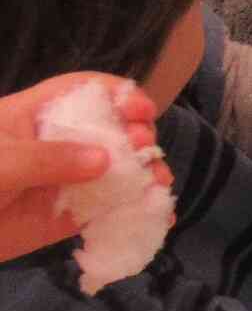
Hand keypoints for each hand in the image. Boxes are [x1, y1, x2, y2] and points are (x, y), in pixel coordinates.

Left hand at [0, 76, 168, 263]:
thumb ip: (48, 158)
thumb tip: (105, 158)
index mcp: (33, 117)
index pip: (82, 91)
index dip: (115, 94)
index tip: (139, 110)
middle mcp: (56, 146)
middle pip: (109, 129)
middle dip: (136, 135)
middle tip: (144, 148)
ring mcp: (63, 182)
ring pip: (116, 170)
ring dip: (144, 174)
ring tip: (158, 182)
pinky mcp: (66, 219)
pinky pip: (108, 211)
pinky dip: (136, 211)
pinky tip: (156, 213)